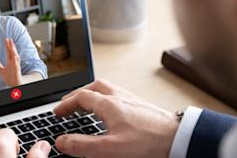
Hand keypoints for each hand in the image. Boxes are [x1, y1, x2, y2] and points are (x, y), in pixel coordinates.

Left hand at [0, 38, 22, 86]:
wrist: (14, 85)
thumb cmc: (9, 78)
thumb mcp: (0, 69)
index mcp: (10, 61)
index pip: (9, 52)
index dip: (8, 46)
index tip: (6, 39)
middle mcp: (14, 62)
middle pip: (12, 52)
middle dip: (11, 46)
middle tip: (8, 39)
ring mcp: (16, 66)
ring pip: (15, 56)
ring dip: (14, 51)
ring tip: (11, 45)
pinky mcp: (17, 70)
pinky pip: (17, 64)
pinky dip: (16, 59)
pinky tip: (14, 55)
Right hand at [53, 79, 178, 157]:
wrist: (180, 138)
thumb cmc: (149, 143)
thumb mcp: (110, 149)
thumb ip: (83, 145)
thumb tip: (62, 142)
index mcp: (109, 104)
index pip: (80, 97)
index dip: (66, 104)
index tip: (57, 112)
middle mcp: (120, 97)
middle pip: (93, 87)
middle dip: (77, 94)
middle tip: (69, 104)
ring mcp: (132, 99)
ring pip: (107, 88)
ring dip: (92, 93)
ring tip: (86, 103)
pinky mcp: (142, 105)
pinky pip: (118, 94)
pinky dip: (106, 97)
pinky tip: (111, 108)